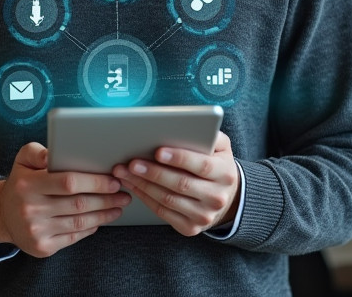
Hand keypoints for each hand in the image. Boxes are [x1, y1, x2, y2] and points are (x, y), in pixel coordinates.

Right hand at [0, 142, 130, 257]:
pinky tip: (100, 219)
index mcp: (27, 185)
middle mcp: (30, 209)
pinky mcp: (42, 247)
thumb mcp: (23, 159)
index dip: (94, 182)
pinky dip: (90, 228)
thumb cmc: (20, 182)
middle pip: (78, 204)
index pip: (68, 182)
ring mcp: (36, 231)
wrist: (2, 215)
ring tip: (118, 206)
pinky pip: (73, 237)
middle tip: (123, 193)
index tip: (113, 180)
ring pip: (79, 222)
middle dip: (106, 198)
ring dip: (104, 214)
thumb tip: (56, 153)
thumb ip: (38, 151)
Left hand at [113, 131, 240, 236]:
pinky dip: (145, 198)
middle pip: (181, 184)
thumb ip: (209, 134)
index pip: (203, 165)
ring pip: (168, 200)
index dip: (180, 158)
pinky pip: (162, 212)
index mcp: (226, 174)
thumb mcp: (221, 147)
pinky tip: (133, 185)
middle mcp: (217, 197)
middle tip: (133, 163)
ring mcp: (203, 216)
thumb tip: (189, 125)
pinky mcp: (190, 227)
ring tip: (126, 172)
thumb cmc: (216, 164)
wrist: (225, 197)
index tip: (158, 151)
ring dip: (143, 185)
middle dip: (154, 173)